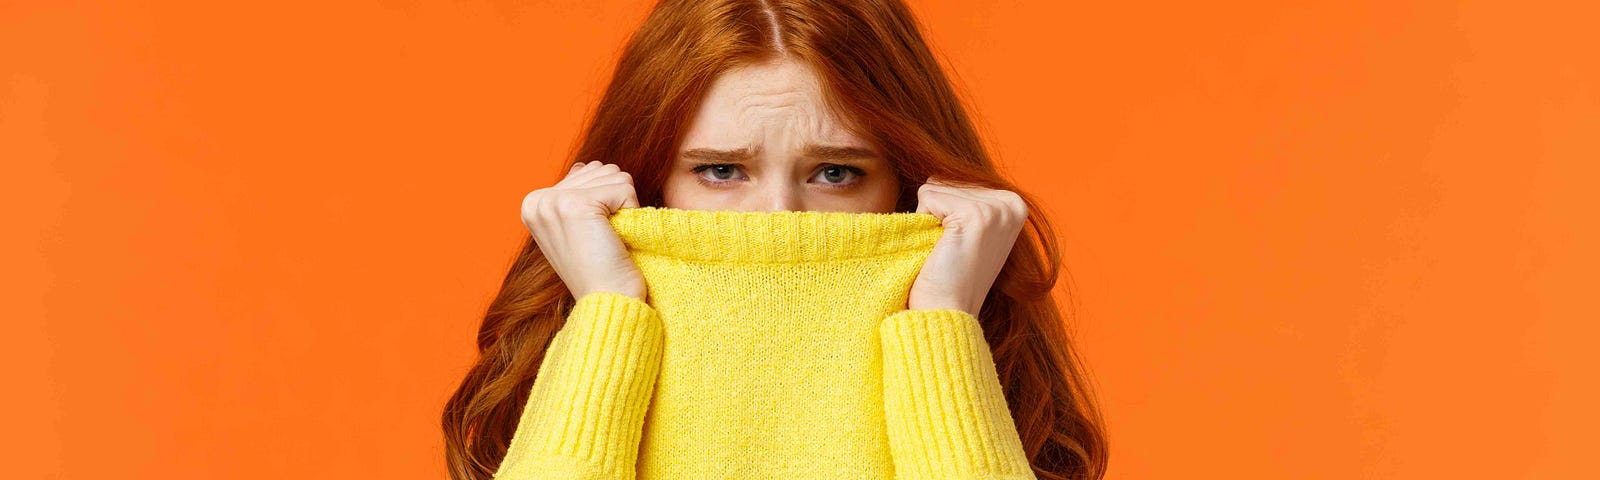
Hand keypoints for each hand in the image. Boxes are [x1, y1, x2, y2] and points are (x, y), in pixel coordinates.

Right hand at [520, 161, 647, 300]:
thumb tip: (584, 164)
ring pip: (614, 175)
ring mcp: (554, 201)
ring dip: (623, 207)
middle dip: (614, 201)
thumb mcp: (577, 227)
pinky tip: (616, 238)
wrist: (607, 302)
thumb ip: (575, 192)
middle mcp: (538, 200)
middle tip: (602, 239)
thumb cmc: (599, 268)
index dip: (604, 201)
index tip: (592, 235)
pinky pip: (625, 187)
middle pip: (601, 169)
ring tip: (608, 239)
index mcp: (533, 203)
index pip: (587, 171)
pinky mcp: (577, 204)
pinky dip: (631, 212)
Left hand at [906, 177, 1027, 315]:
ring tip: (946, 250)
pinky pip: (927, 196)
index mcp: (1015, 204)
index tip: (959, 244)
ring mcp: (996, 208)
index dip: (946, 212)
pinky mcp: (975, 214)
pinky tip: (940, 249)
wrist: (947, 311)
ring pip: (936, 187)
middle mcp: (1012, 203)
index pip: (958, 182)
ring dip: (930, 219)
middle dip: (939, 214)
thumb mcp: (970, 231)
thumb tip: (937, 174)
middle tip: (951, 250)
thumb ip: (965, 199)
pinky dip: (923, 222)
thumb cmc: (951, 275)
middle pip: (947, 181)